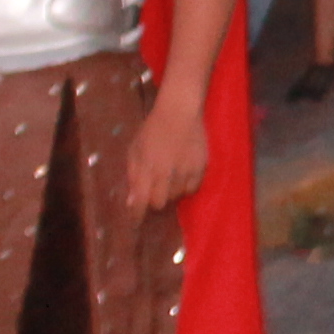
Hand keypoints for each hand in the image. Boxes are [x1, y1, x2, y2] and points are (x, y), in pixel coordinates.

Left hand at [124, 94, 208, 213]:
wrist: (180, 111)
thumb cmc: (152, 129)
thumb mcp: (135, 150)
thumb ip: (132, 176)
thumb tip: (132, 201)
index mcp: (147, 169)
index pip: (141, 202)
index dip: (137, 215)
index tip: (135, 222)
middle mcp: (167, 174)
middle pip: (160, 203)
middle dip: (155, 200)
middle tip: (154, 190)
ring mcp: (186, 171)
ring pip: (177, 197)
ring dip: (171, 192)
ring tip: (169, 179)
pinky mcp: (201, 168)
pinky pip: (193, 189)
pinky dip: (186, 186)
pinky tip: (182, 175)